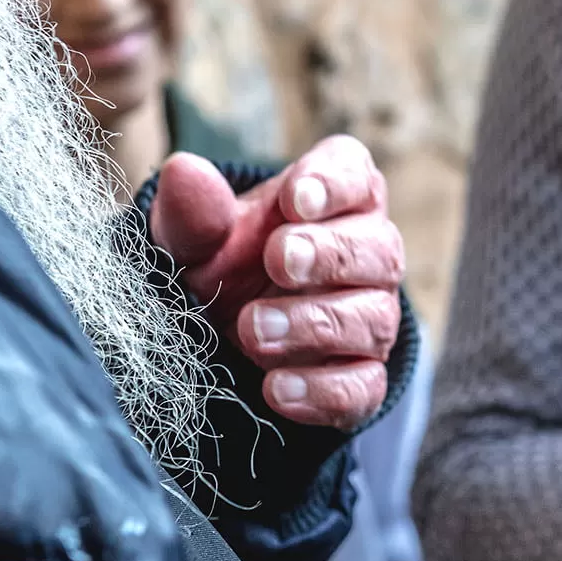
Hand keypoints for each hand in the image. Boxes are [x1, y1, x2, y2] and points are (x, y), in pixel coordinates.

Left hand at [148, 135, 402, 429]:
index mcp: (329, 199)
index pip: (354, 173)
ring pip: (372, 318)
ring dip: (313, 323)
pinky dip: (321, 390)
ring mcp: (369, 318)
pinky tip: (276, 387)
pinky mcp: (360, 378)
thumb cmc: (216, 268)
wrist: (214, 341)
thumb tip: (183, 170)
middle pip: (378, 246)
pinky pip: (362, 386)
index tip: (295, 200)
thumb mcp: (191, 241)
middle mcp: (364, 254)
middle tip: (278, 260)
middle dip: (329, 254)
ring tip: (253, 329)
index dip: (334, 183)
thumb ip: (192, 213)